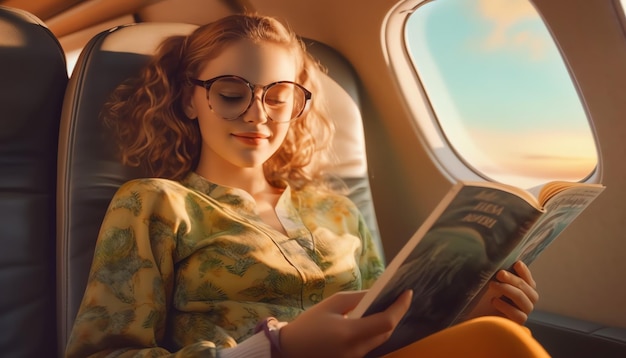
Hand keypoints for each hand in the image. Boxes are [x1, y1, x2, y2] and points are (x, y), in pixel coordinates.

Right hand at [278, 290, 412, 357]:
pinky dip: (377, 331)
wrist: (290, 351)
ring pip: (381, 339)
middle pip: (387, 332)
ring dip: (388, 322)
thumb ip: (356, 299)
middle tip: (401, 295)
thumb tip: (376, 294)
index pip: (386, 321)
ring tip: (392, 304)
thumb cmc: (308, 325)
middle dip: (397, 313)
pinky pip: (371, 344)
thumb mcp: (330, 304)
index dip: (400, 306)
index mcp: (350, 333)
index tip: (407, 292)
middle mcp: (356, 349)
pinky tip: (377, 318)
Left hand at [464, 261, 538, 323]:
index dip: (525, 272)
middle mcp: (526, 302)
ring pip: (525, 301)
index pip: (529, 281)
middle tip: (500, 273)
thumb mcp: (491, 283)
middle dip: (514, 280)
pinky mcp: (517, 325)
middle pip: (529, 290)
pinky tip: (494, 301)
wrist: (474, 316)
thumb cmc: (482, 298)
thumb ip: (499, 275)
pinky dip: (507, 307)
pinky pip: (519, 316)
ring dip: (509, 290)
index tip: (517, 263)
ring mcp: (523, 314)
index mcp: (523, 291)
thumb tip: (499, 260)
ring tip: (492, 284)